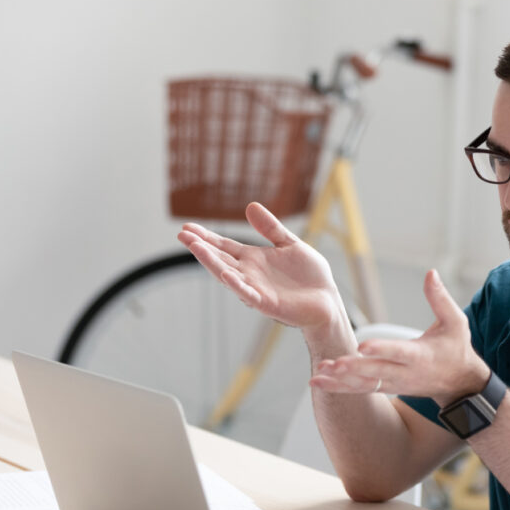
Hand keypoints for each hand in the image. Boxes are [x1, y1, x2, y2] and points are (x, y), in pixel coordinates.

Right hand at [177, 202, 343, 329]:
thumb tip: (251, 205)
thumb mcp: (290, 244)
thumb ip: (271, 228)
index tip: (187, 228)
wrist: (327, 300)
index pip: (224, 246)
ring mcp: (256, 289)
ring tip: (195, 248)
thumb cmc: (310, 276)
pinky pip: (249, 294)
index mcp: (254, 259)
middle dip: (201, 247)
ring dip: (212, 263)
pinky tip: (225, 274)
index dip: (207, 237)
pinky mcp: (267, 303)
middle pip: (220, 259)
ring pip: (228, 275)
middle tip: (182, 235)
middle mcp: (250, 274)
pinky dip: (237, 285)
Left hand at [310, 269, 489, 403]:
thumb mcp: (456, 322)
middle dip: (354, 368)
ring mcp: (395, 383)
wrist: (460, 383)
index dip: (381, 349)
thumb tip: (430, 272)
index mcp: (421, 355)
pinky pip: (361, 389)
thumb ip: (440, 298)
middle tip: (333, 363)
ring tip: (318, 374)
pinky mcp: (387, 388)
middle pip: (377, 371)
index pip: (399, 351)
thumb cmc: (456, 348)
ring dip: (340, 380)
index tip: (362, 345)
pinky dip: (339, 387)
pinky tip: (318, 381)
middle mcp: (406, 372)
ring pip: (365, 384)